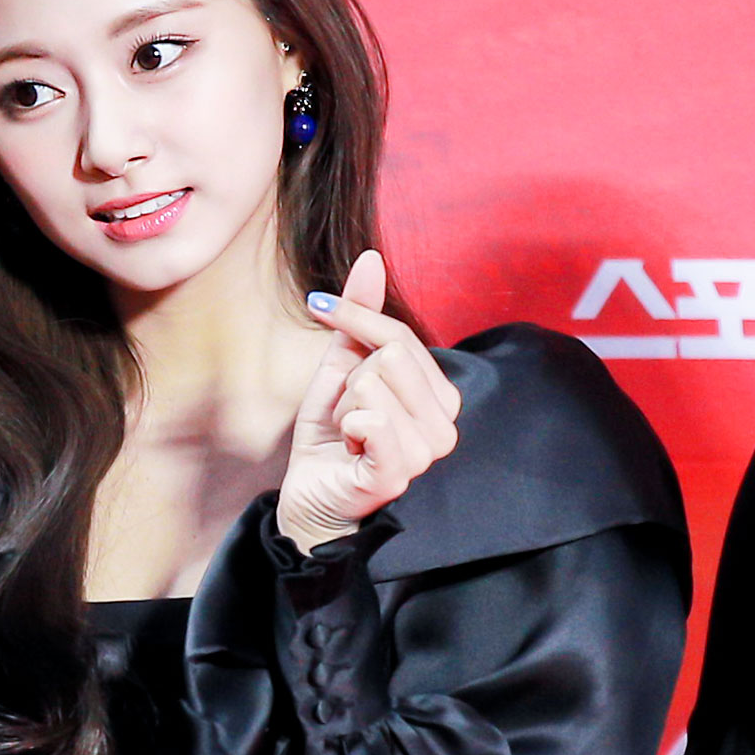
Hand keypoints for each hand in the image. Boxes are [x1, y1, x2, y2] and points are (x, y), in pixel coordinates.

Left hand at [278, 249, 460, 550]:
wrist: (310, 496)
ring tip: (349, 435)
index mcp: (440, 397)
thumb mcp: (341, 367)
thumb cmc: (332, 437)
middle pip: (390, 357)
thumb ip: (361, 317)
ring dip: (344, 408)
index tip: (321, 309)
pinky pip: (371, 420)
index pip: (400, 336)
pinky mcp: (398, 475)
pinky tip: (350, 448)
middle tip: (347, 414)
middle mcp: (445, 424)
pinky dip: (347, 425)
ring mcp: (426, 453)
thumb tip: (370, 258)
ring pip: (373, 386)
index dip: (355, 320)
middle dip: (349, 381)